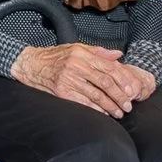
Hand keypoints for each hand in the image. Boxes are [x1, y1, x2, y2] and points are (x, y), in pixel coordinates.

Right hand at [11, 42, 154, 117]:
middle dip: (119, 96)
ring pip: (95, 94)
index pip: (109, 67)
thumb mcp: (76, 48)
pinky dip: (95, 109)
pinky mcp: (61, 91)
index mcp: (82, 54)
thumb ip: (98, 52)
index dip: (123, 80)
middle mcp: (76, 66)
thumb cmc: (54, 57)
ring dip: (110, 106)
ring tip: (118, 112)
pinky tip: (103, 113)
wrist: (30, 64)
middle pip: (105, 82)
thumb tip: (118, 55)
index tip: (131, 90)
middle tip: (128, 105)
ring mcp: (68, 79)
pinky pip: (82, 102)